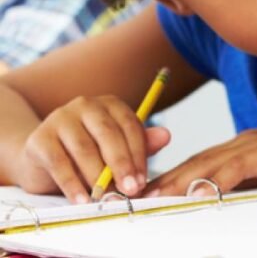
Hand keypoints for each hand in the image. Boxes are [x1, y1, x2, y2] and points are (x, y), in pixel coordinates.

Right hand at [17, 95, 170, 202]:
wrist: (41, 159)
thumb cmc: (88, 154)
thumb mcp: (116, 149)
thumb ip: (140, 144)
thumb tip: (166, 136)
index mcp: (110, 105)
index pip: (130, 125)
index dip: (138, 154)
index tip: (143, 180)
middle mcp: (85, 105)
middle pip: (108, 134)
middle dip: (122, 164)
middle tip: (131, 190)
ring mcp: (60, 119)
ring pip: (84, 149)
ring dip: (98, 177)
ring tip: (107, 199)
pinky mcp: (39, 139)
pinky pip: (59, 163)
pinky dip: (72, 185)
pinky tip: (83, 201)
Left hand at [144, 124, 256, 205]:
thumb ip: (249, 188)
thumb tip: (221, 205)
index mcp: (244, 147)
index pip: (198, 164)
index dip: (169, 179)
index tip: (142, 197)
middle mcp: (246, 141)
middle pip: (196, 162)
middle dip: (163, 179)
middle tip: (132, 198)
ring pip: (211, 162)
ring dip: (180, 180)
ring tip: (153, 197)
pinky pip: (240, 166)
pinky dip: (216, 178)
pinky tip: (198, 190)